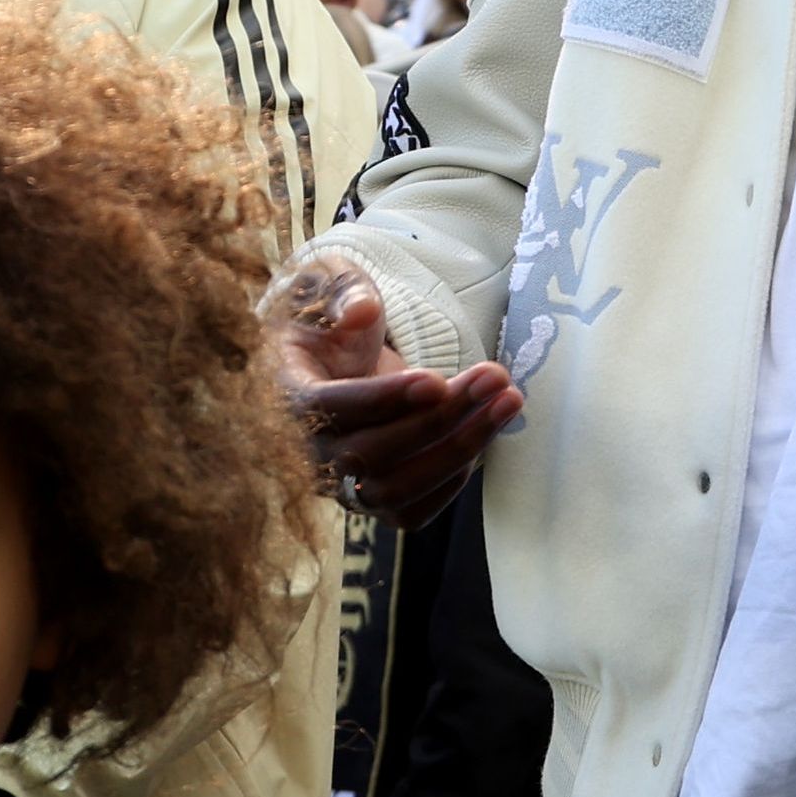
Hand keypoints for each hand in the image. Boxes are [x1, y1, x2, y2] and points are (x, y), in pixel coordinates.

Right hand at [271, 253, 518, 531]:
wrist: (329, 357)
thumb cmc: (327, 318)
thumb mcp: (326, 284)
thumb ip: (342, 291)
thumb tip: (363, 312)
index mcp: (287, 394)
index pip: (329, 410)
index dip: (384, 400)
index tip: (436, 381)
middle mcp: (308, 451)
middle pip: (369, 456)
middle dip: (440, 420)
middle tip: (495, 379)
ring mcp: (340, 484)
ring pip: (396, 491)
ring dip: (460, 449)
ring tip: (507, 402)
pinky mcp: (372, 500)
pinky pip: (412, 512)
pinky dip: (452, 480)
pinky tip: (484, 431)